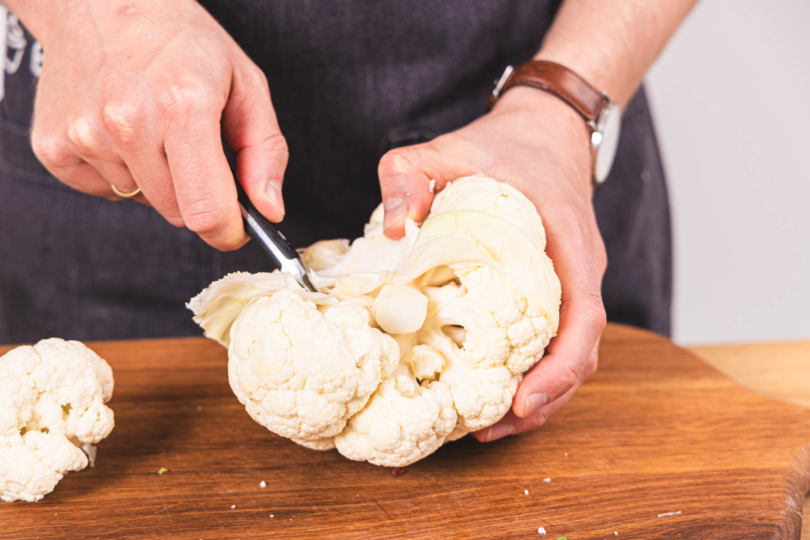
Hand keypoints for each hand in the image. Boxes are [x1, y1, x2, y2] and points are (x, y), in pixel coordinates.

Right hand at [27, 0, 286, 249]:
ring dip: (158, 178)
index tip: (236, 227)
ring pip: (143, 201)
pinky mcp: (54, 146)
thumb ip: (265, 153)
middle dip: (197, 194)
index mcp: (183, 108)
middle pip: (178, 213)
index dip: (229, 232)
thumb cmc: (181, 40)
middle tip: (194, 147)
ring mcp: (85, 135)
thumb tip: (269, 211)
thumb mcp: (245, 84)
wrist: (102, 2)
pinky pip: (104, 191)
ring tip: (155, 127)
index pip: (207, 212)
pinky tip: (123, 131)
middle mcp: (128, 123)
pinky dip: (122, 172)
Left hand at [378, 87, 606, 440]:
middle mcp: (580, 271)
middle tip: (487, 430)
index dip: (561, 368)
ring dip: (537, 396)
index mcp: (569, 243)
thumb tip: (393, 230)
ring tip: (486, 427)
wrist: (542, 133)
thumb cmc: (504, 145)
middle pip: (581, 353)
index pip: (585, 318)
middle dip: (543, 400)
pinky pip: (552, 340)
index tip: (524, 400)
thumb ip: (411, 173)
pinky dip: (529, 372)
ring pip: (569, 355)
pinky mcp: (555, 290)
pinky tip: (490, 390)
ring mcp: (572, 283)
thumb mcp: (448, 148)